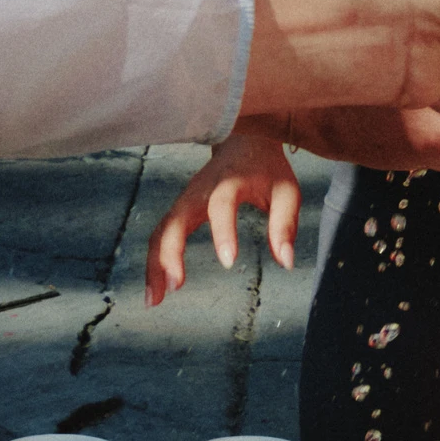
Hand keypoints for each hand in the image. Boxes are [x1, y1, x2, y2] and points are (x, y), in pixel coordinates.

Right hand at [151, 129, 301, 286]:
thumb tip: (286, 262)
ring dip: (154, 265)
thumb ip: (285, 224)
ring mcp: (184, 200)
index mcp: (229, 182)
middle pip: (175, 220)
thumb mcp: (285, 191)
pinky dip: (154, 261)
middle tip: (175, 287)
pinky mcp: (179, 210)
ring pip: (161, 231)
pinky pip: (161, 235)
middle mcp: (199, 191)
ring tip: (153, 300)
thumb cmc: (267, 169)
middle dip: (170, 254)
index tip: (229, 262)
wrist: (243, 141)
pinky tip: (156, 289)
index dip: (224, 231)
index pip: (222, 204)